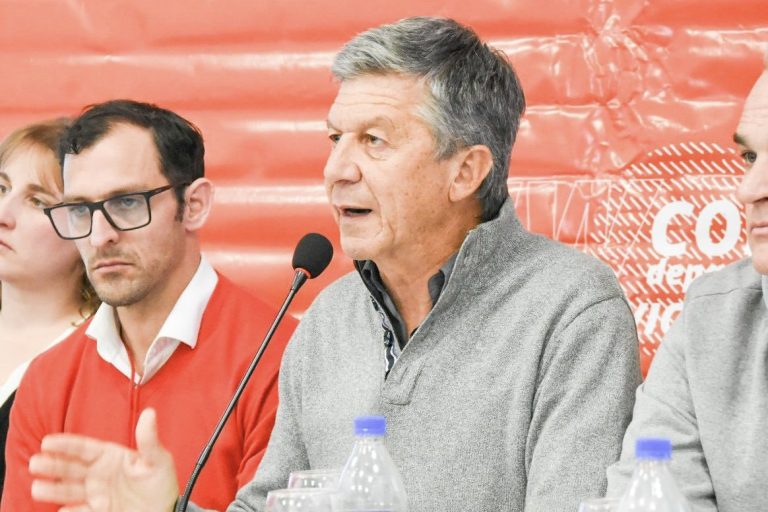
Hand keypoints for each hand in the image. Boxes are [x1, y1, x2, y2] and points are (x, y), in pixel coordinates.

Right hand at [29, 408, 178, 511]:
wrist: (164, 510)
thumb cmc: (160, 482)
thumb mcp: (158, 460)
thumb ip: (149, 440)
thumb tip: (150, 414)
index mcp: (110, 456)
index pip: (84, 448)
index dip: (66, 444)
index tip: (48, 441)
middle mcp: (98, 474)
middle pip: (71, 467)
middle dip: (53, 464)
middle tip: (36, 462)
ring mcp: (95, 493)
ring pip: (69, 490)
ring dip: (53, 489)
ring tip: (38, 488)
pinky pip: (78, 511)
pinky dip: (69, 511)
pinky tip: (62, 510)